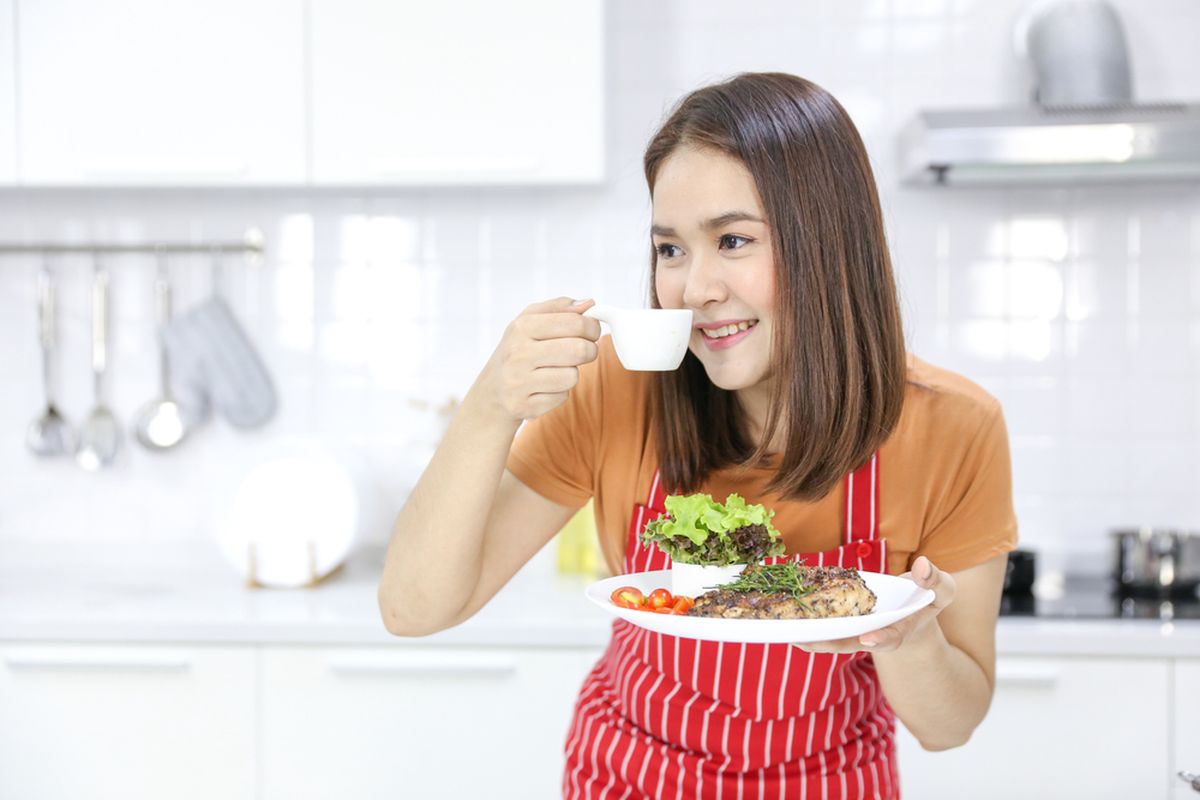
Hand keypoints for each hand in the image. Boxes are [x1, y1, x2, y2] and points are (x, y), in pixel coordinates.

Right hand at [470, 297, 601, 423]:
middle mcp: (517, 353)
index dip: (592, 328)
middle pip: (578, 350)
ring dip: (571, 374)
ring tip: (556, 371)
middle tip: (582, 352)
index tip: (590, 334)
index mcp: (522, 327)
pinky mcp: (522, 406)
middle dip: (589, 351)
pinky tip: (544, 389)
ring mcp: (518, 381)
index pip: (575, 322)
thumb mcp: (530, 322)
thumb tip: (589, 303)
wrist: (490, 392)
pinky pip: (561, 397)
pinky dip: (558, 394)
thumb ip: (560, 308)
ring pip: (572, 376)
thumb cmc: (518, 351)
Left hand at [792, 556, 954, 653]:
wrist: (913, 606)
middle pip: (853, 643)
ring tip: (790, 634)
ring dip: (813, 638)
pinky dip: (810, 622)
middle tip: (809, 641)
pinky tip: (789, 619)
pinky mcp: (846, 621)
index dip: (881, 639)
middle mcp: (876, 634)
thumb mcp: (942, 589)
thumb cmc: (928, 596)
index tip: (869, 639)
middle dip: (831, 643)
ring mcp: (860, 630)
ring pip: (834, 638)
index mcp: (902, 629)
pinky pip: (827, 624)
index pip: (892, 637)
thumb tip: (923, 565)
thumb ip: (936, 580)